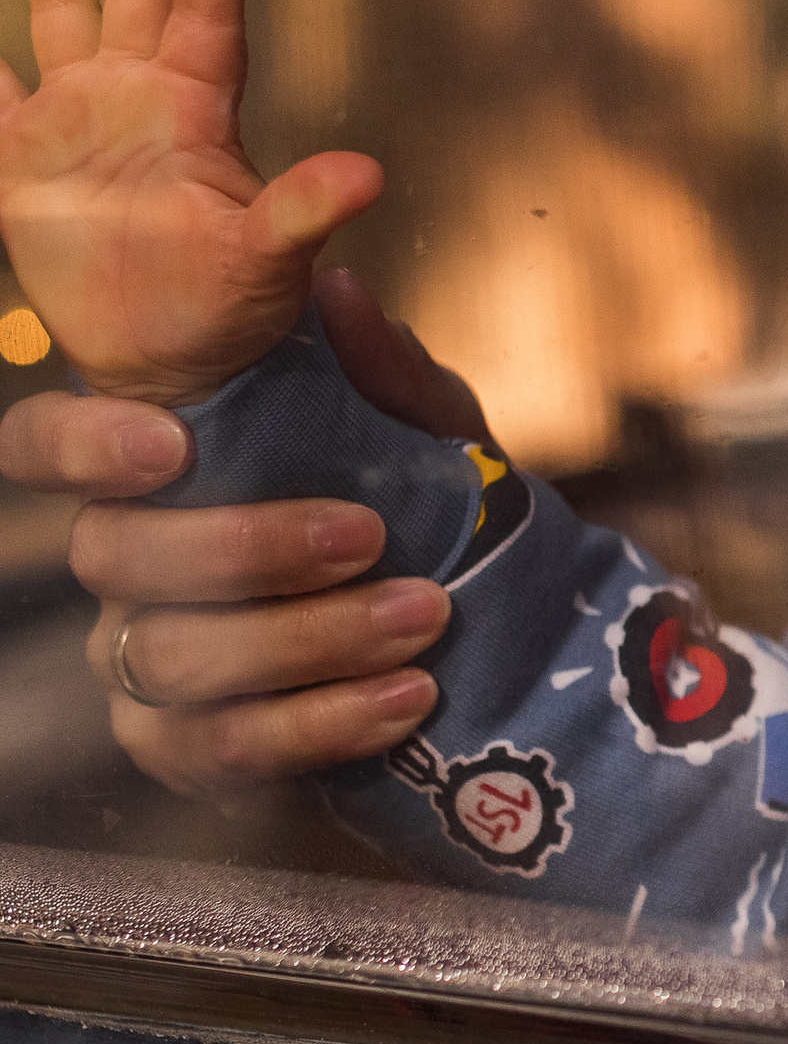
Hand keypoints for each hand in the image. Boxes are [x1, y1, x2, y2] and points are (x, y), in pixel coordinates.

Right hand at [0, 0, 381, 405]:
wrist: (167, 357)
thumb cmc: (234, 306)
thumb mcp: (273, 261)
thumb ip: (305, 212)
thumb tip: (369, 176)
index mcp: (202, 107)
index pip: (209, 12)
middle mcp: (142, 92)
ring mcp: (79, 115)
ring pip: (62, 6)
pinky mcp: (22, 156)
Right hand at [0, 268, 483, 798]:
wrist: (488, 636)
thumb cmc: (426, 513)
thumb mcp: (430, 436)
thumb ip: (387, 377)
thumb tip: (342, 293)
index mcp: (155, 470)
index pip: (44, 446)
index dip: (78, 444)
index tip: (172, 442)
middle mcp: (125, 566)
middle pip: (115, 558)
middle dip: (247, 546)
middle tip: (368, 536)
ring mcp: (142, 662)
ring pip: (172, 660)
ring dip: (310, 639)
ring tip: (423, 617)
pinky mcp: (187, 748)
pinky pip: (219, 750)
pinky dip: (322, 726)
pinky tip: (405, 699)